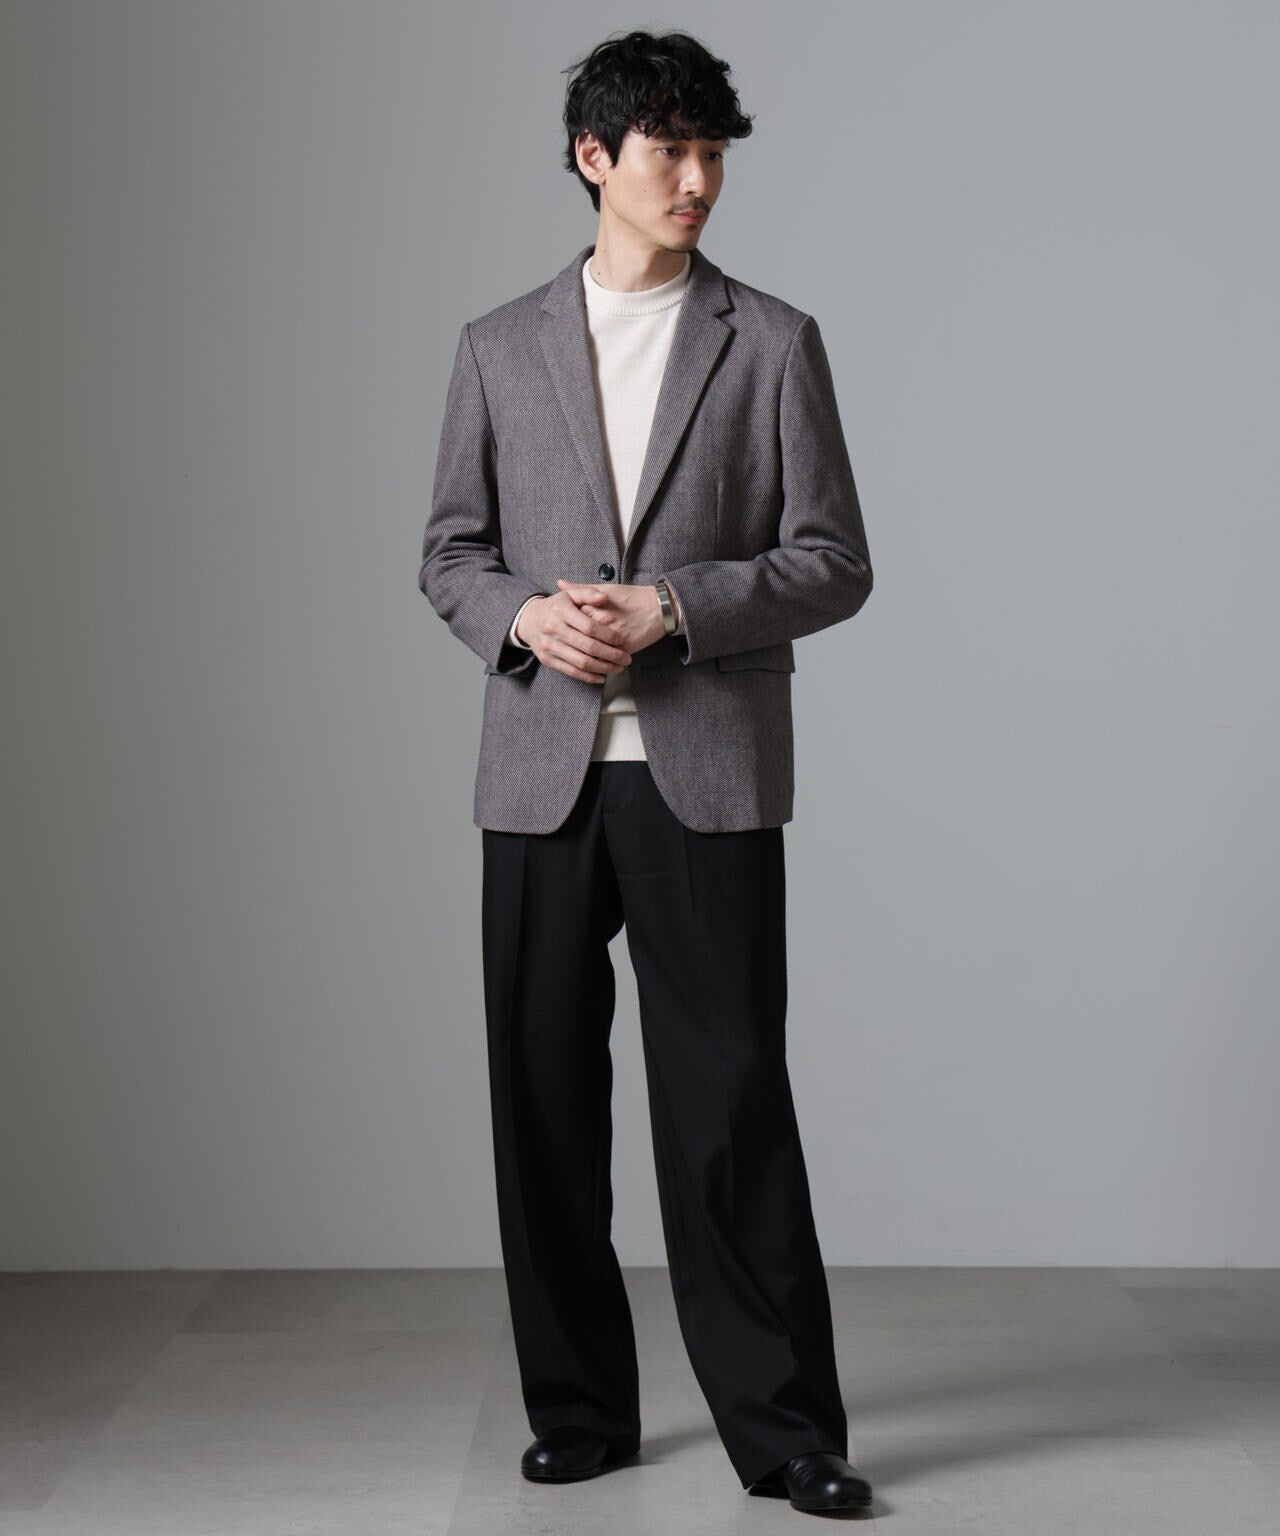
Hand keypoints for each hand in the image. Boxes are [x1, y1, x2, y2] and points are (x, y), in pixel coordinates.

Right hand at [516, 590, 632, 683]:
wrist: (528, 621)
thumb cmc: (555, 607)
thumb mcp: (570, 595)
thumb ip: (588, 593)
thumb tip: (604, 598)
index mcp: (561, 612)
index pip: (590, 627)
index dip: (608, 635)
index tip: (622, 641)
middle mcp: (553, 629)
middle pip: (588, 647)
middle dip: (611, 655)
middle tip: (626, 658)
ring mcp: (550, 647)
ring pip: (581, 662)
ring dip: (604, 668)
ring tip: (618, 668)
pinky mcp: (548, 660)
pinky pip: (571, 672)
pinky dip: (588, 677)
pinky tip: (602, 676)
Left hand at [554, 579, 668, 660]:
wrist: (659, 607)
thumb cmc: (633, 597)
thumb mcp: (606, 589)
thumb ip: (581, 589)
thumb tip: (560, 583)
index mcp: (596, 607)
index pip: (573, 621)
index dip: (568, 627)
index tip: (565, 630)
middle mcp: (605, 622)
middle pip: (581, 639)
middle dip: (574, 645)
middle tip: (568, 647)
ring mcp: (615, 636)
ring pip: (593, 652)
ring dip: (587, 658)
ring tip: (582, 658)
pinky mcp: (626, 647)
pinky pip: (608, 660)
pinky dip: (602, 664)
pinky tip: (598, 665)